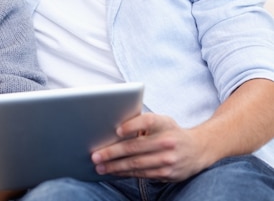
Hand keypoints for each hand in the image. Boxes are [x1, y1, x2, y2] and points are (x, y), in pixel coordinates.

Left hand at [91, 113, 209, 181]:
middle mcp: (167, 141)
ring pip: (136, 163)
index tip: (117, 130)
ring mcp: (168, 159)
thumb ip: (141, 123)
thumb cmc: (171, 132)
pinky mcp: (167, 173)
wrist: (199, 149)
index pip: (148, 121)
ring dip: (115, 166)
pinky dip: (126, 173)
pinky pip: (142, 173)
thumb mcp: (161, 122)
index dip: (132, 126)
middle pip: (135, 147)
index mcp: (164, 123)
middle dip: (112, 153)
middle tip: (96, 155)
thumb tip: (113, 131)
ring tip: (100, 166)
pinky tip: (114, 172)